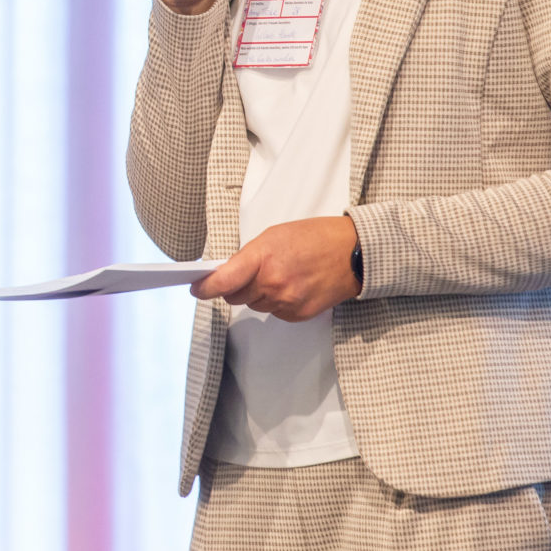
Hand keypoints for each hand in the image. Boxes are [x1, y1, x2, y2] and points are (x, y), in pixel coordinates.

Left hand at [192, 216, 360, 320]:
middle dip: (235, 287)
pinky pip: (274, 313)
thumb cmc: (316, 238)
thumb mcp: (274, 235)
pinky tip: (292, 286)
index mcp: (263, 258)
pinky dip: (276, 302)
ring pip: (255, 305)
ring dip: (258, 294)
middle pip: (236, 297)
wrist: (353, 253)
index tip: (197, 289)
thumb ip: (249, 255)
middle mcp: (273, 283)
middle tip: (248, 274)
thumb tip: (228, 272)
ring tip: (281, 274)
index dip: (206, 288)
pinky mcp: (298, 314)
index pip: (224, 281)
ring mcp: (286, 301)